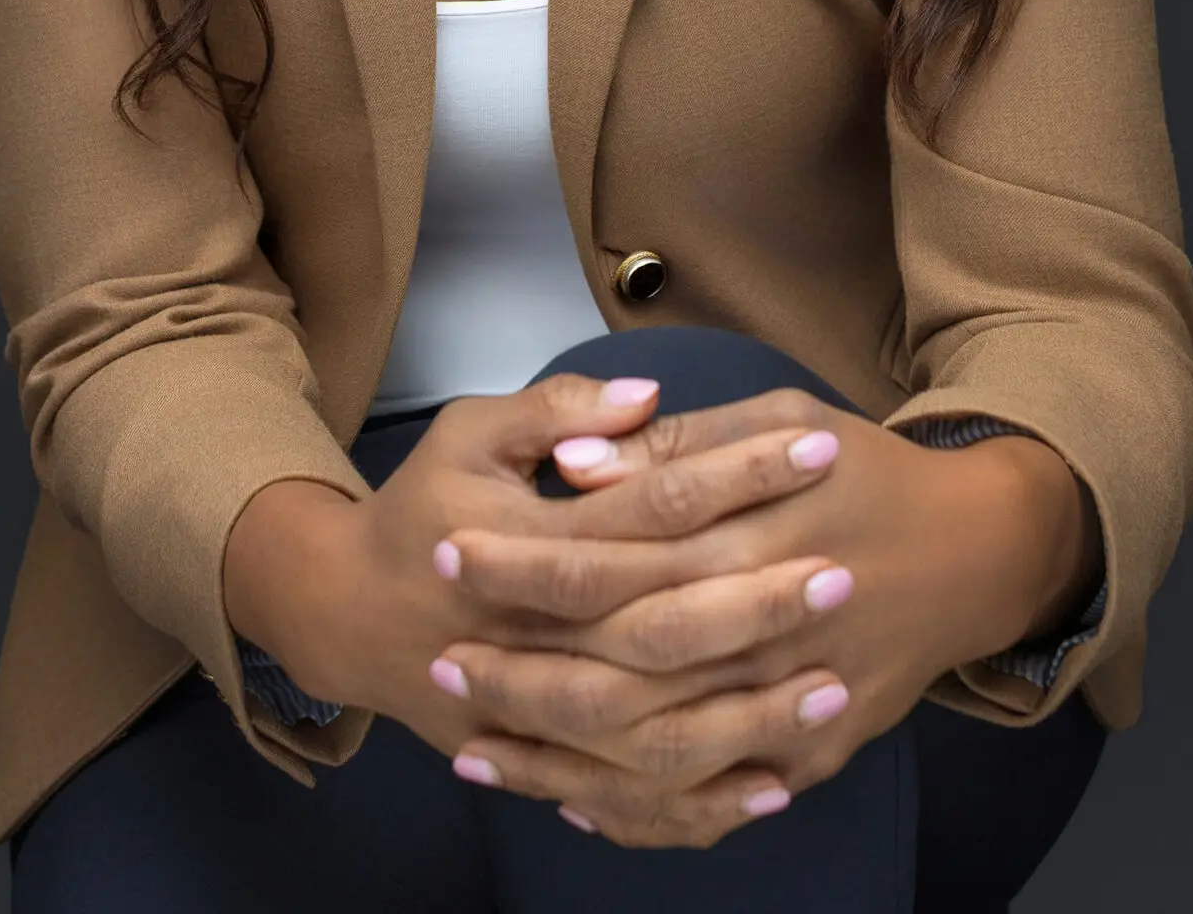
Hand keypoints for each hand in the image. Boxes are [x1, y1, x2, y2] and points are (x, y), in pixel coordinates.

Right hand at [223, 374, 848, 786]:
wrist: (345, 614)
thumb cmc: (423, 508)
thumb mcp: (470, 433)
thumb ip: (558, 412)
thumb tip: (648, 393)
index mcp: (523, 539)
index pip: (653, 503)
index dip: (738, 474)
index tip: (818, 449)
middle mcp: (533, 632)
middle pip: (665, 623)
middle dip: (761, 599)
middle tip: (846, 569)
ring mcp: (536, 711)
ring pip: (658, 728)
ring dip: (750, 709)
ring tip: (834, 679)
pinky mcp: (543, 763)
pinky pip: (635, 800)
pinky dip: (707, 798)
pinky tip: (778, 777)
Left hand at [436, 387, 1096, 847]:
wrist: (976, 553)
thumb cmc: (865, 470)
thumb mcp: (783, 418)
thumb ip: (676, 447)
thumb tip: (572, 467)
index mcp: (758, 531)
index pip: (618, 554)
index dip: (527, 560)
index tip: (449, 553)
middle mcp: (775, 626)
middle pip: (625, 662)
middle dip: (523, 668)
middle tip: (441, 663)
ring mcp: (795, 704)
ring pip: (655, 748)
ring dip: (556, 751)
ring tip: (472, 740)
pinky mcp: (810, 757)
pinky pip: (708, 801)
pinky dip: (630, 809)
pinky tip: (560, 797)